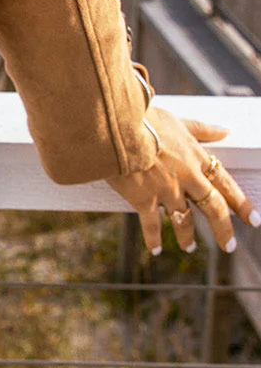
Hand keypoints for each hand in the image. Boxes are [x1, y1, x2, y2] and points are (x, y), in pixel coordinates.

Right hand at [106, 104, 260, 256]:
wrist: (119, 128)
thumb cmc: (146, 118)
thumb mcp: (178, 121)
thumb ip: (202, 129)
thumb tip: (225, 131)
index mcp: (196, 158)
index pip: (226, 184)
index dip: (241, 203)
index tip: (253, 219)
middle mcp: (187, 178)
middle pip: (213, 208)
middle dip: (224, 230)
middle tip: (229, 246)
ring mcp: (166, 191)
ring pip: (184, 221)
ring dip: (187, 237)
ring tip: (189, 247)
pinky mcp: (144, 199)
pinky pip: (152, 225)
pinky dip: (154, 239)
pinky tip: (156, 249)